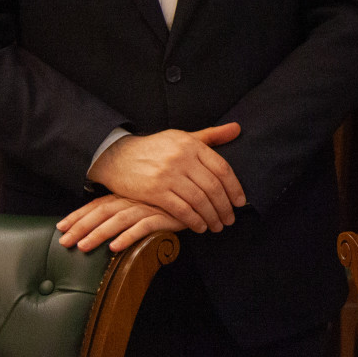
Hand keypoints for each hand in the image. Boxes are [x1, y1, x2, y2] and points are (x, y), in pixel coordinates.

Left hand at [57, 195, 191, 252]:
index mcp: (128, 193)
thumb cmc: (174, 195)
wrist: (205, 190)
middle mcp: (135, 198)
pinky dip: (128, 237)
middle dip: (81, 227)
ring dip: (99, 233)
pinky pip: (144, 227)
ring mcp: (150, 205)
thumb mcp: (149, 199)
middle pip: (102, 212)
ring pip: (118, 219)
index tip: (61, 227)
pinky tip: (115, 247)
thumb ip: (131, 206)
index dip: (79, 215)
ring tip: (83, 247)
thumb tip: (109, 220)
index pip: (98, 204)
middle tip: (64, 243)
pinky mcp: (166, 215)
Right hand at [87, 123, 244, 233]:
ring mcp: (167, 174)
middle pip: (213, 187)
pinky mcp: (154, 190)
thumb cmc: (155, 148)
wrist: (116, 156)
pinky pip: (181, 209)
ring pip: (199, 200)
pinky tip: (199, 227)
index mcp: (191, 144)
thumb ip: (211, 135)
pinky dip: (194, 221)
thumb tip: (237, 128)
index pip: (222, 168)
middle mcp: (181, 158)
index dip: (235, 188)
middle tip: (230, 219)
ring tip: (217, 226)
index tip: (240, 202)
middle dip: (225, 207)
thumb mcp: (183, 136)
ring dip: (212, 216)